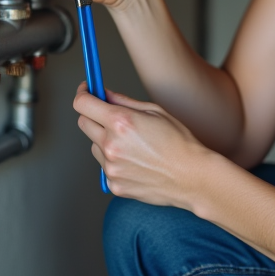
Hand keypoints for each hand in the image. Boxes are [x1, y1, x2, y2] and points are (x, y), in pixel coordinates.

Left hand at [73, 82, 214, 209]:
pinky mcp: (113, 184)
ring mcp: (110, 167)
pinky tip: (136, 161)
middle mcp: (111, 145)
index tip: (87, 91)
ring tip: (133, 144)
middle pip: (83, 123)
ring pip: (94, 146)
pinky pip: (105, 166)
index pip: (83, 103)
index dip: (83, 93)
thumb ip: (124, 101)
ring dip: (104, 140)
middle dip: (93, 115)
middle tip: (110, 115)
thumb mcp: (155, 111)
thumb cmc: (179, 143)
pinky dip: (114, 161)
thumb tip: (105, 94)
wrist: (191, 177)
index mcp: (121, 122)